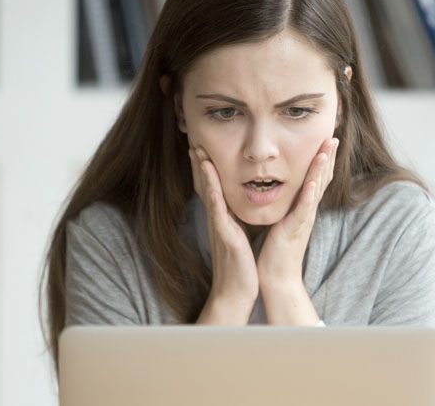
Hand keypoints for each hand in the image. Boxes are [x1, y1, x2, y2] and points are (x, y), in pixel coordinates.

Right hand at [189, 147, 258, 324]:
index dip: (206, 168)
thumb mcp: (238, 237)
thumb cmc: (240, 266)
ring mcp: (219, 228)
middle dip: (200, 164)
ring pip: (209, 195)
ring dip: (204, 174)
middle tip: (194, 141)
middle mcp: (217, 220)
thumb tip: (237, 209)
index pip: (212, 188)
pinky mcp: (225, 237)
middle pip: (205, 186)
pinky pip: (218, 215)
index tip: (202, 147)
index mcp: (222, 219)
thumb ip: (235, 221)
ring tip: (200, 154)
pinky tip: (211, 186)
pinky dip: (214, 198)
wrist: (236, 292)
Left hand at [257, 137, 338, 323]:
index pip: (316, 178)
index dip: (322, 159)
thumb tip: (284, 191)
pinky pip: (304, 210)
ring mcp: (303, 220)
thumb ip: (286, 206)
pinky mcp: (294, 230)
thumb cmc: (276, 251)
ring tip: (327, 149)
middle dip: (327, 156)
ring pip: (316, 189)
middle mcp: (307, 212)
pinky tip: (312, 182)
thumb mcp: (282, 221)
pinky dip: (309, 195)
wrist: (277, 278)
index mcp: (302, 208)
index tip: (325, 138)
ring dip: (322, 169)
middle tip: (333, 135)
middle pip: (322, 179)